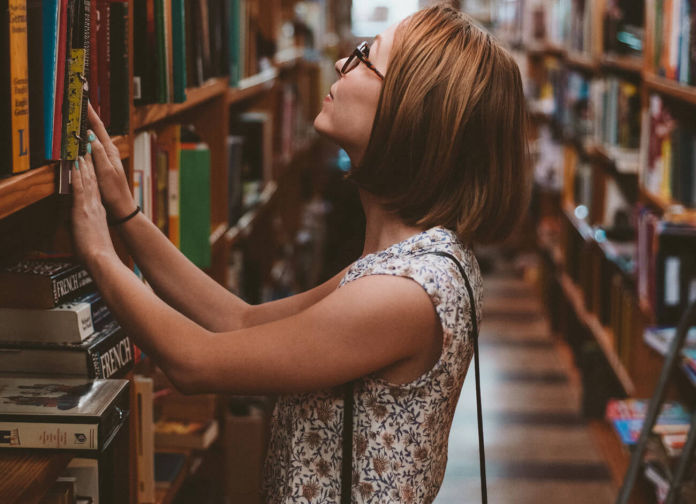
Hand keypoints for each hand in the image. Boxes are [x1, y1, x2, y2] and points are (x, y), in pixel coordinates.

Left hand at [71, 155, 117, 263]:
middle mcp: (96, 206)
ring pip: (87, 180)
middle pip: (93, 181)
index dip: (92, 175)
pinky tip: (75, 165)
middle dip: (89, 164)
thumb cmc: (98, 253)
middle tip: (87, 149)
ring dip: (84, 164)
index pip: (95, 189)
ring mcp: (90, 207)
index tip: (90, 163)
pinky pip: (80, 188)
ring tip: (82, 150)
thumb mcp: (93, 236)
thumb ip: (87, 228)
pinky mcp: (82, 210)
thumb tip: (82, 228)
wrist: (102, 258)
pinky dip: (78, 175)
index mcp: (99, 212)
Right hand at [87, 102, 136, 219]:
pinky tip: (79, 137)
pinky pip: (91, 147)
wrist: (121, 207)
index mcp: (110, 151)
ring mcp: (106, 157)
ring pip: (93, 137)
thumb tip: (90, 136)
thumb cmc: (115, 192)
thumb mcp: (106, 172)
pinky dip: (85, 139)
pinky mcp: (101, 163)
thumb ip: (98, 154)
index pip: (98, 127)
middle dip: (87, 114)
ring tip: (76, 113)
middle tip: (77, 101)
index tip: (83, 100)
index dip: (90, 113)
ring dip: (85, 125)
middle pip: (96, 129)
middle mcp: (109, 151)